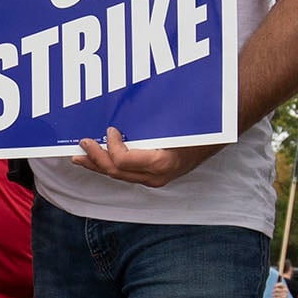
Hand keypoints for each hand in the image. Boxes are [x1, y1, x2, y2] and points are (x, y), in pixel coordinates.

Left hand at [70, 128, 218, 187]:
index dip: (111, 147)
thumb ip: (149, 123)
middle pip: (116, 172)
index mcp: (160, 163)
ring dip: (98, 165)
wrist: (217, 136)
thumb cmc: (196, 126)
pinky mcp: (153, 176)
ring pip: (119, 176)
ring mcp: (154, 179)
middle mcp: (156, 176)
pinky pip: (126, 173)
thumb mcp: (173, 122)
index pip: (123, 162)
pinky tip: (99, 159)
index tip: (110, 129)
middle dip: (95, 159)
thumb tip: (119, 117)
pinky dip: (110, 165)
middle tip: (81, 145)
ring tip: (80, 157)